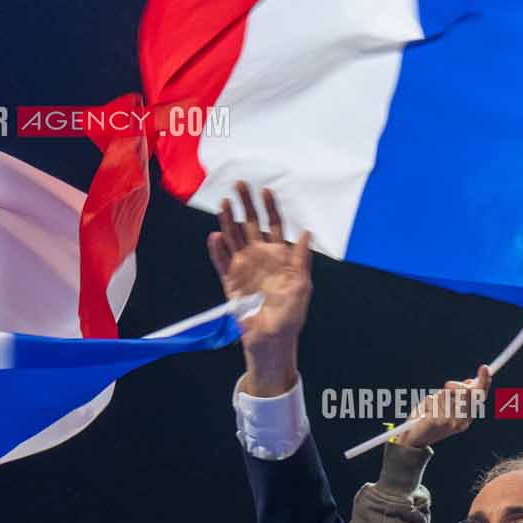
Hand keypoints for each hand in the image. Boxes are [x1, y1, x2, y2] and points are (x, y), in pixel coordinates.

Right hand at [207, 183, 313, 392]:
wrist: (272, 338)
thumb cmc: (291, 314)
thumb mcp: (301, 285)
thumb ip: (301, 259)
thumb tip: (306, 233)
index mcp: (279, 255)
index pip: (274, 224)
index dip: (270, 207)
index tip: (266, 191)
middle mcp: (260, 256)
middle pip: (250, 223)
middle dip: (245, 204)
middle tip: (239, 185)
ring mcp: (244, 267)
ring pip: (233, 237)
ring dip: (228, 220)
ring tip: (224, 204)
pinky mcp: (230, 280)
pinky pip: (221, 261)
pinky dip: (217, 249)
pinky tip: (215, 236)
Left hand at [402, 367, 491, 448]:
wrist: (414, 440)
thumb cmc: (430, 419)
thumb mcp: (447, 406)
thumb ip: (459, 396)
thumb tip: (471, 381)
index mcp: (467, 418)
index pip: (480, 398)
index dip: (484, 382)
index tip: (484, 368)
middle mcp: (461, 421)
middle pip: (466, 391)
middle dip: (453, 386)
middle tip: (445, 389)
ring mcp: (449, 422)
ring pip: (445, 393)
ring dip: (436, 397)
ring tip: (431, 409)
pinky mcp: (436, 421)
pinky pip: (432, 399)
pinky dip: (426, 402)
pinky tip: (425, 414)